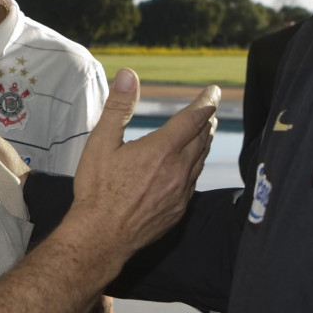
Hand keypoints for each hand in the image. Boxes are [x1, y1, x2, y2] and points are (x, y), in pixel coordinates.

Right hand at [71, 69, 218, 258]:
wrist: (101, 238)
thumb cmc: (97, 190)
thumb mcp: (101, 143)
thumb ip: (119, 107)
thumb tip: (128, 75)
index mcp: (162, 150)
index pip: (194, 118)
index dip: (206, 101)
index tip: (214, 91)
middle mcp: (178, 169)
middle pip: (203, 138)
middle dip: (207, 119)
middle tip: (209, 108)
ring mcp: (181, 192)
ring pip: (201, 159)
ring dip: (204, 141)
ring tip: (205, 131)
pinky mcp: (179, 210)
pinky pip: (194, 181)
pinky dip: (196, 165)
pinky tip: (190, 165)